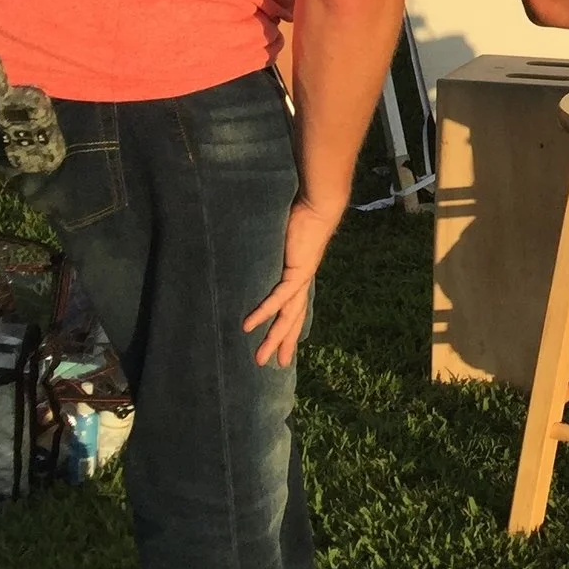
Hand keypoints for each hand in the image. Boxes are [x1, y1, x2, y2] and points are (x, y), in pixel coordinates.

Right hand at [242, 197, 344, 366]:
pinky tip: (249, 325)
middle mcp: (302, 283)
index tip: (280, 348)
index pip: (293, 310)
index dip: (287, 330)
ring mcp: (300, 279)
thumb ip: (268, 253)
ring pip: (287, 316)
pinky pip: (279, 297)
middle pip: (292, 320)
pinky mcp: (297, 271)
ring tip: (259, 357)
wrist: (318, 205)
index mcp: (299, 278)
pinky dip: (264, 312)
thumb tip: (249, 255)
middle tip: (270, 364)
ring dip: (273, 338)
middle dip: (282, 343)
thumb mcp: (279, 242)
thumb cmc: (298, 217)